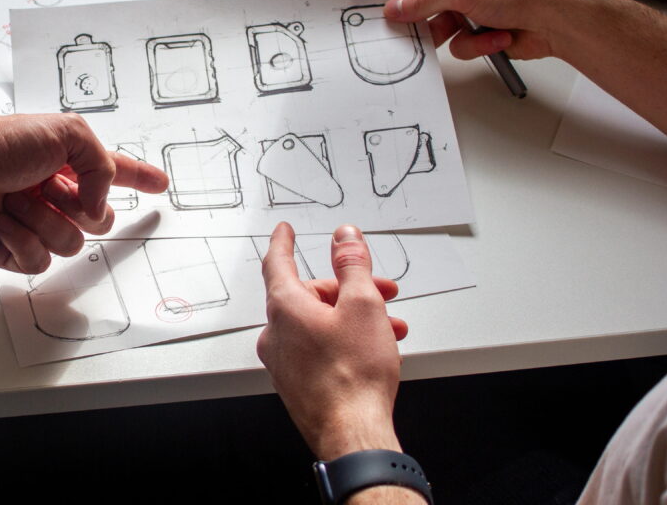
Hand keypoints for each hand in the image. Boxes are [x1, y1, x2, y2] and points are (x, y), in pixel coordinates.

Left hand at [0, 113, 167, 273]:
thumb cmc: (3, 144)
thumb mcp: (70, 133)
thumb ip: (104, 167)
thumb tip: (99, 206)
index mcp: (69, 164)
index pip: (115, 173)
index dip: (139, 178)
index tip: (159, 184)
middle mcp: (54, 195)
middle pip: (100, 220)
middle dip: (76, 205)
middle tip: (45, 187)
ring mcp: (34, 224)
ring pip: (70, 244)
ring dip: (42, 220)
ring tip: (13, 199)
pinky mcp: (11, 251)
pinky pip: (38, 262)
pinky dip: (20, 240)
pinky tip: (0, 221)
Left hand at [257, 222, 408, 460]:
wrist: (353, 435)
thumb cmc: (354, 377)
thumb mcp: (363, 305)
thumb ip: (353, 264)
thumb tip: (345, 237)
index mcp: (285, 307)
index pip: (277, 262)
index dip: (284, 242)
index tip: (285, 231)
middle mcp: (277, 333)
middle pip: (309, 296)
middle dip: (348, 290)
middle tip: (381, 292)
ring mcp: (284, 362)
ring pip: (318, 324)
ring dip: (353, 319)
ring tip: (389, 328)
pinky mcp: (297, 384)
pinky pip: (318, 349)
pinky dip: (343, 341)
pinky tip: (373, 351)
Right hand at [372, 0, 601, 60]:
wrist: (555, 20)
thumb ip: (424, 0)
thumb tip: (395, 6)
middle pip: (421, 0)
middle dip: (421, 17)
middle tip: (404, 27)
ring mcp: (469, 8)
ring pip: (438, 28)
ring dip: (455, 34)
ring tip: (471, 30)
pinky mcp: (479, 31)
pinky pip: (459, 44)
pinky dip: (477, 44)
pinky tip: (496, 36)